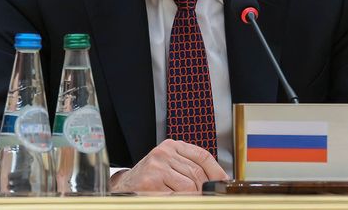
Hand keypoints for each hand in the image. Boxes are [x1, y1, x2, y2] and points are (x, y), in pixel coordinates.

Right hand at [109, 139, 226, 192]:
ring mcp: (156, 167)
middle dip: (204, 189)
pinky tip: (174, 201)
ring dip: (192, 197)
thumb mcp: (169, 165)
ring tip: (187, 199)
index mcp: (172, 146)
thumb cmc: (150, 178)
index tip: (223, 183)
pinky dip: (180, 201)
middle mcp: (164, 153)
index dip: (216, 171)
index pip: (202, 155)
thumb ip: (189, 167)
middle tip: (206, 197)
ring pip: (189, 186)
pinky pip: (175, 196)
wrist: (123, 187)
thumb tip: (217, 180)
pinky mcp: (150, 182)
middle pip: (197, 173)